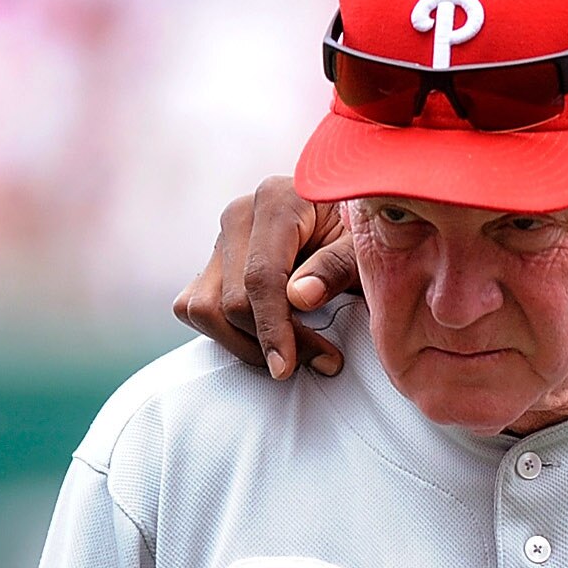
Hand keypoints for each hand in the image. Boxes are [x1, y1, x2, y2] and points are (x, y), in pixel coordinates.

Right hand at [169, 176, 360, 378]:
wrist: (362, 215)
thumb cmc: (370, 230)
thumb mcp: (368, 247)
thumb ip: (337, 266)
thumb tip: (299, 297)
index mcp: (276, 201)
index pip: (260, 276)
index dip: (272, 327)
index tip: (285, 366)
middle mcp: (240, 215)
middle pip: (228, 299)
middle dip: (269, 341)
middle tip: (322, 359)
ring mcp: (224, 238)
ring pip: (203, 307)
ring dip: (244, 342)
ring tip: (295, 354)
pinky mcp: (217, 260)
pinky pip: (197, 306)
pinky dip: (227, 332)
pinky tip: (271, 338)